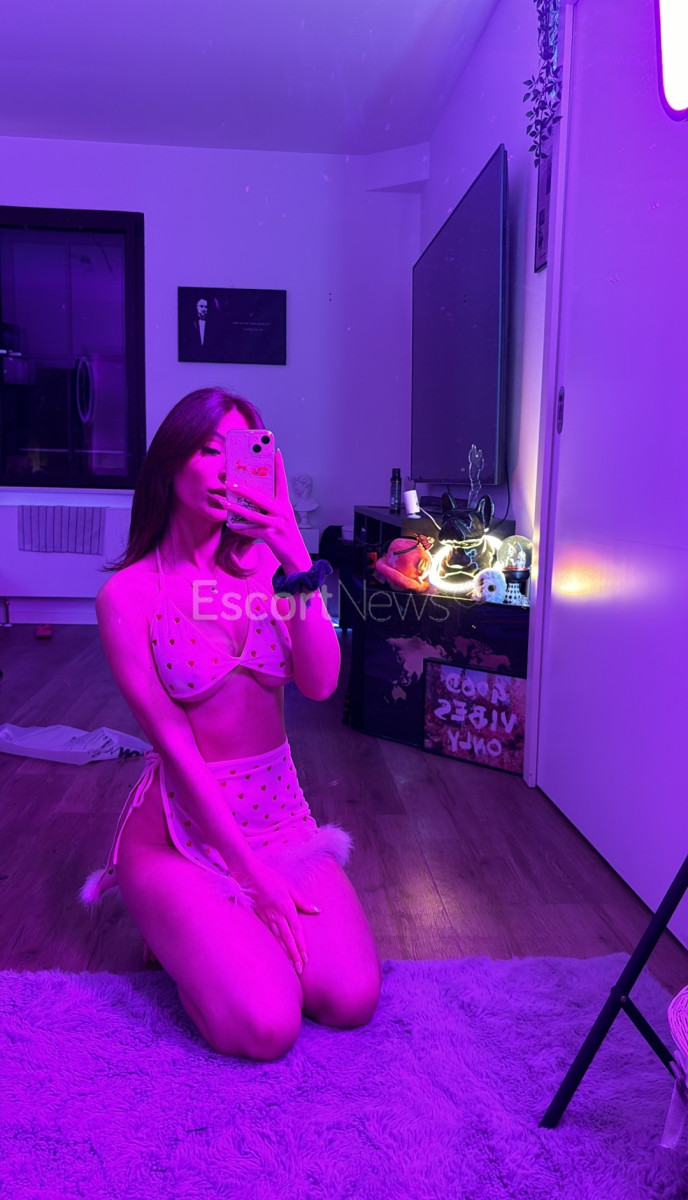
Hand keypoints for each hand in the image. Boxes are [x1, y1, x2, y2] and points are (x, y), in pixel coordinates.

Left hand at [224, 450, 310, 572]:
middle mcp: (282, 511)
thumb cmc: (287, 535)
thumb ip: (271, 508)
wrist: (297, 556)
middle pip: (259, 497)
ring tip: (224, 502)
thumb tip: (252, 499)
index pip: (282, 481)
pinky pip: (251, 530)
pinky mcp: (270, 535)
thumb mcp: (283, 518)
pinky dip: (240, 528)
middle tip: (229, 483)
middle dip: (243, 489)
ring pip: (252, 513)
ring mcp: (276, 523)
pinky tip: (230, 525)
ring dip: (236, 508)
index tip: (276, 452)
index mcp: (285, 504)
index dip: (279, 466)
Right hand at [233, 854, 318, 973]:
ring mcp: (265, 917)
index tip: (306, 958)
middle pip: (287, 939)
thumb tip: (316, 910)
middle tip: (300, 969)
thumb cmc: (269, 877)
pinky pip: (267, 935)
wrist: (247, 872)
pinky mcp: (257, 918)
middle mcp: (276, 914)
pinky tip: (276, 954)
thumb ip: (302, 901)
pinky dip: (273, 946)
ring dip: (284, 953)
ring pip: (276, 940)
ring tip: (290, 966)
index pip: (296, 930)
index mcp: (286, 906)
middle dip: (294, 955)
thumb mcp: (289, 887)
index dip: (301, 945)